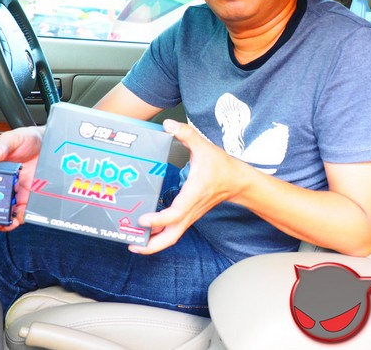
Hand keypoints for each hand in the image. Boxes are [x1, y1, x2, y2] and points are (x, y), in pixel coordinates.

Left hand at [129, 119, 243, 254]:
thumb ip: (186, 134)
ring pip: (172, 237)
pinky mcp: (188, 216)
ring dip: (154, 244)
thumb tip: (168, 124)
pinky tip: (146, 232)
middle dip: (152, 245)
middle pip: (172, 237)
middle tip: (132, 244)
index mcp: (194, 193)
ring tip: (134, 243)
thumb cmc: (221, 166)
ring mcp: (190, 215)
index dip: (159, 219)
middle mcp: (191, 209)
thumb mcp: (204, 146)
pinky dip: (159, 236)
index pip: (176, 213)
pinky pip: (173, 231)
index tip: (143, 219)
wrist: (237, 181)